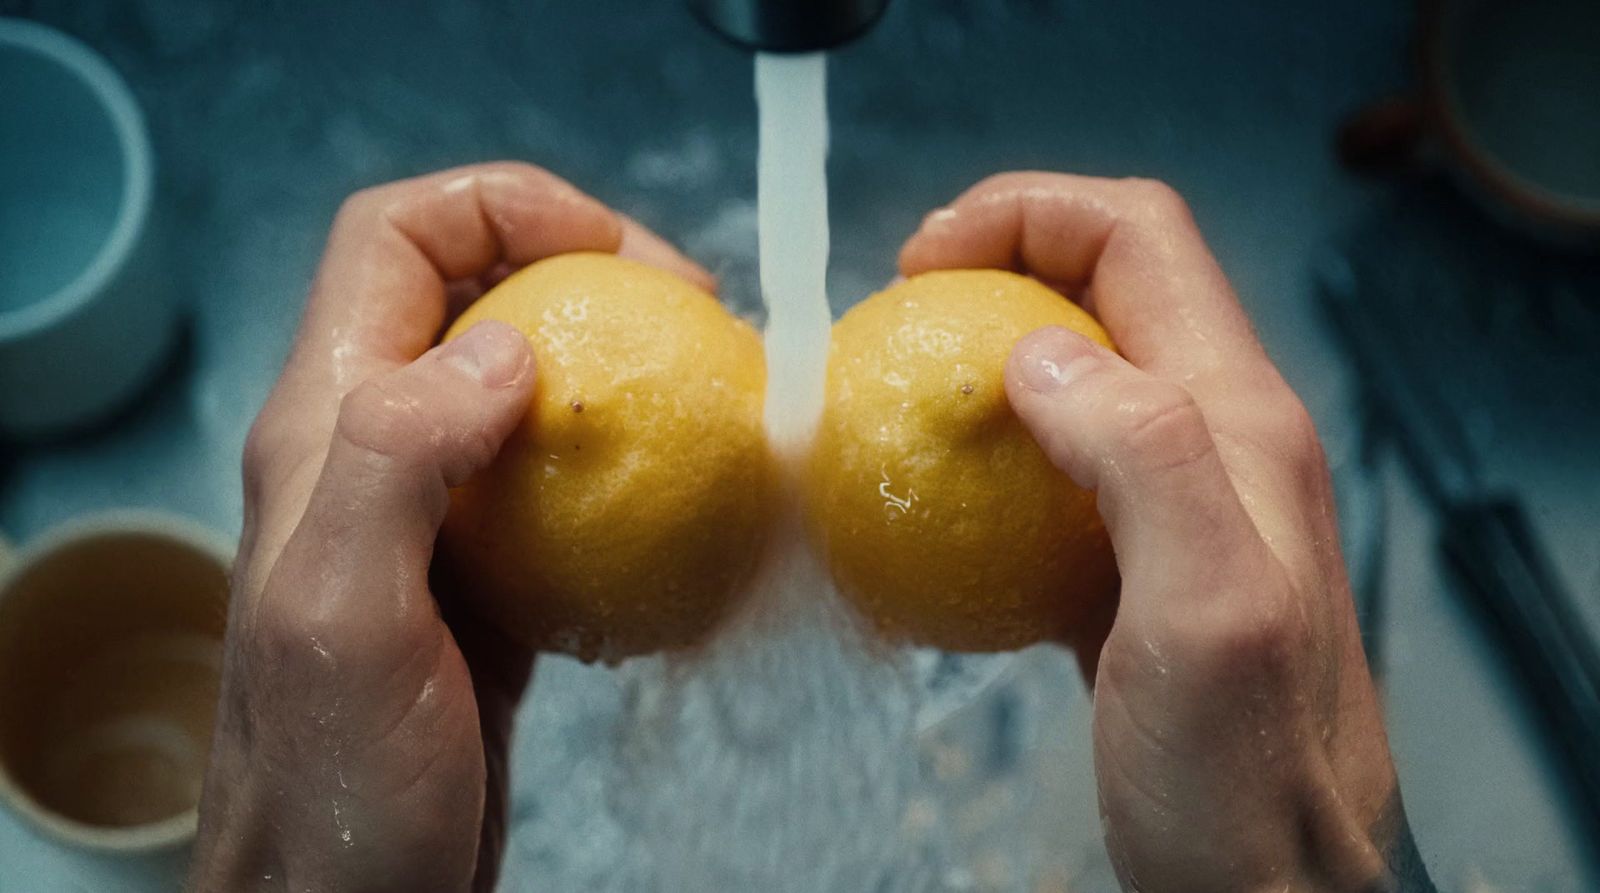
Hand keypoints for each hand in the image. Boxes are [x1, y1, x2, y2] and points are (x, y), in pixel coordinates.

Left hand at [188, 162, 712, 892]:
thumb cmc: (333, 780)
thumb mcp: (346, 614)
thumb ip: (399, 460)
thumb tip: (507, 348)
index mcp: (324, 426)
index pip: (396, 238)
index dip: (507, 206)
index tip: (624, 255)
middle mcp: (370, 451)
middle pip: (474, 292)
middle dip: (588, 270)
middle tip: (694, 323)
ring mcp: (432, 515)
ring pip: (525, 382)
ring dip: (617, 366)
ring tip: (707, 396)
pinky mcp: (484, 577)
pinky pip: (559, 481)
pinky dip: (627, 466)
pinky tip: (684, 503)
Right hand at [902, 173, 1430, 892]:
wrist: (1269, 890)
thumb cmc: (1243, 780)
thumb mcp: (1204, 612)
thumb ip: (1143, 459)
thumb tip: (1038, 357)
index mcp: (1242, 423)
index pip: (1139, 240)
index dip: (1026, 215)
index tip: (921, 268)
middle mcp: (1222, 442)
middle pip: (1105, 290)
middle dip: (994, 269)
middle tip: (898, 326)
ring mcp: (1179, 504)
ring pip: (1076, 375)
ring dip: (984, 363)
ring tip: (901, 405)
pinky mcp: (1136, 566)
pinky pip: (1057, 471)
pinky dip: (987, 459)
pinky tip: (935, 511)